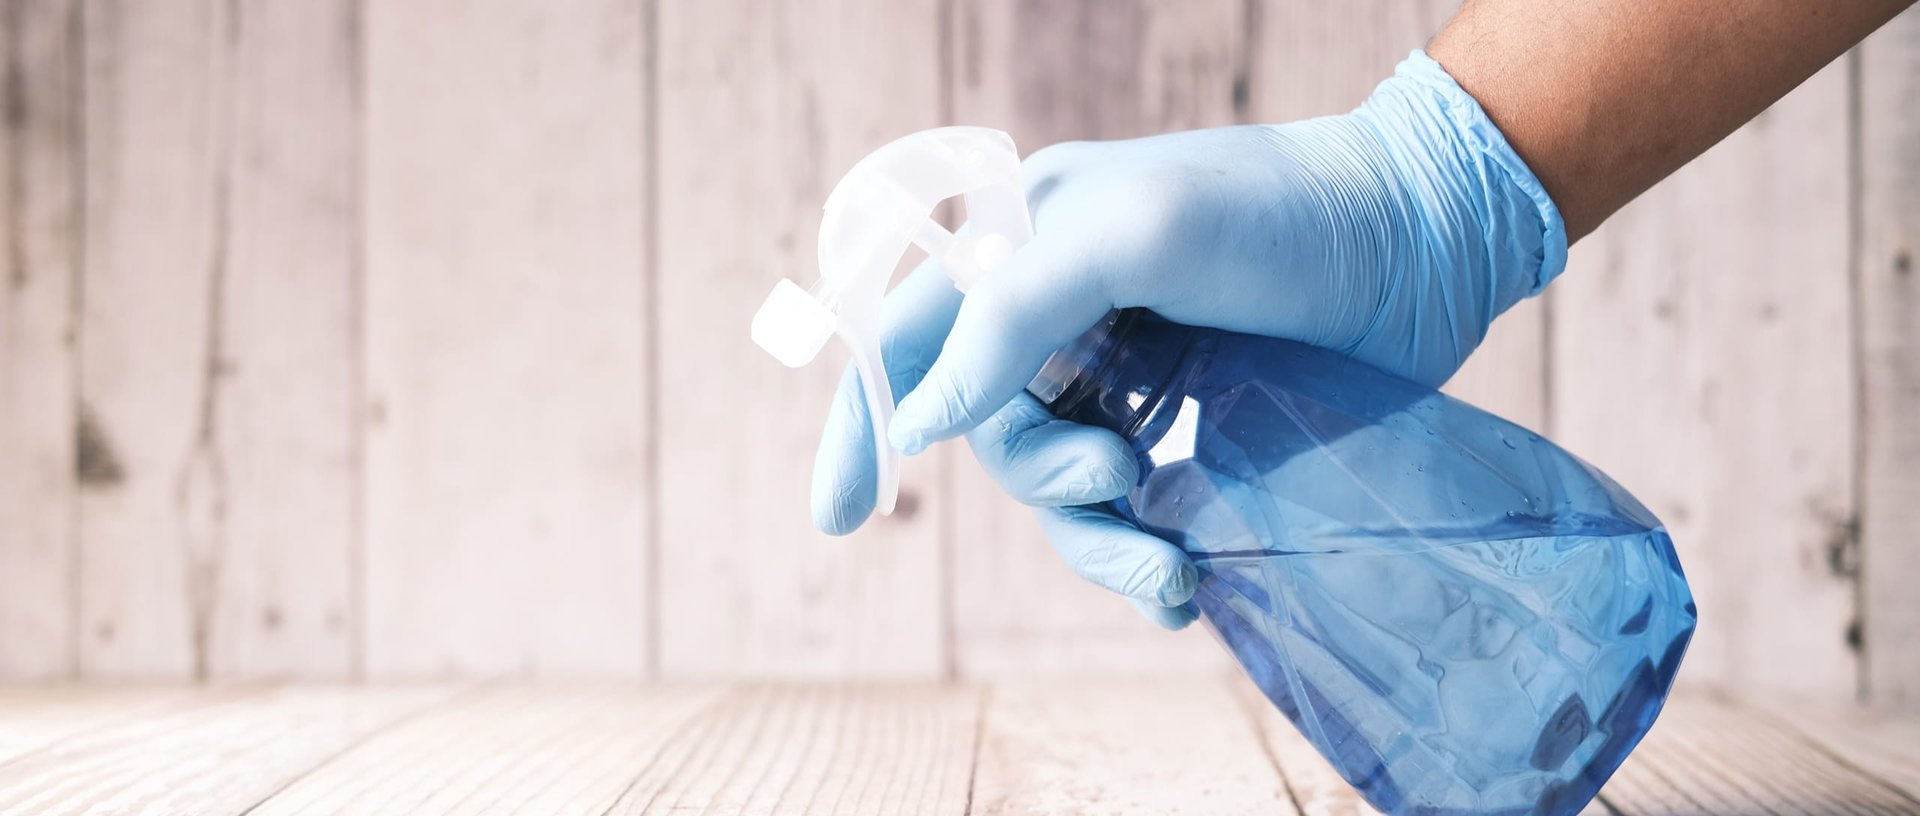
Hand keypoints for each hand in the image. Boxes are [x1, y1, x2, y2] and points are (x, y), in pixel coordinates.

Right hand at [811, 52, 1565, 628]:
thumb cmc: (1277, 215)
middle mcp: (1060, 310)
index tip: (841, 517)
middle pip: (992, 432)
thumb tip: (917, 424)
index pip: (907, 337)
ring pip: (1061, 488)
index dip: (865, 424)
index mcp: (1021, 243)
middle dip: (1047, 480)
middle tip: (1122, 477)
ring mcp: (1125, 371)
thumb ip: (1007, 316)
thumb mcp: (1129, 234)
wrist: (1424, 242)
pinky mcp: (1188, 423)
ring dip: (1102, 541)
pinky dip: (1142, 556)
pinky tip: (1183, 586)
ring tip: (1171, 572)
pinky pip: (1129, 510)